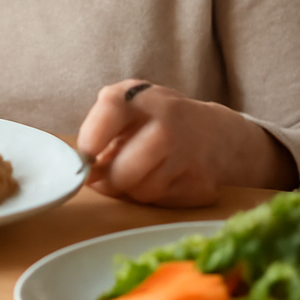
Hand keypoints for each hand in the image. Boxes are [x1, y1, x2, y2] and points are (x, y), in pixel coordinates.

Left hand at [75, 80, 298, 206]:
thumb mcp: (128, 108)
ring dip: (133, 189)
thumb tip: (87, 172)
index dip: (91, 139)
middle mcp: (168, 122)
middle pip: (124, 170)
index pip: (110, 110)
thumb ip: (101, 131)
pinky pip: (163, 202)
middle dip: (110, 180)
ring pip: (142, 190)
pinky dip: (155, 196)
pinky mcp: (201, 183)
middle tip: (106, 177)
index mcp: (142, 97)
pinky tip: (162, 178)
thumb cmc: (156, 120)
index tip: (85, 157)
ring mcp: (188, 153)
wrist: (214, 133)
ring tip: (139, 172)